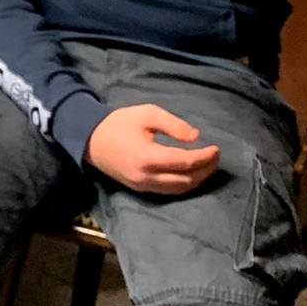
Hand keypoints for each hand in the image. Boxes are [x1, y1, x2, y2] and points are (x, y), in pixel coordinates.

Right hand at [85, 104, 219, 193]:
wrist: (90, 139)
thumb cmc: (119, 123)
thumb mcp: (146, 113)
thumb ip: (173, 124)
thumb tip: (195, 137)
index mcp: (147, 157)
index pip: (185, 162)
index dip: (205, 157)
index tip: (216, 149)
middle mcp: (145, 177)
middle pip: (185, 181)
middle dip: (205, 170)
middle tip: (216, 158)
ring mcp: (142, 186)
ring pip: (178, 190)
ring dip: (197, 180)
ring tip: (207, 167)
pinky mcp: (139, 189)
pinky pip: (168, 192)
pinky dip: (184, 185)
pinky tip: (191, 175)